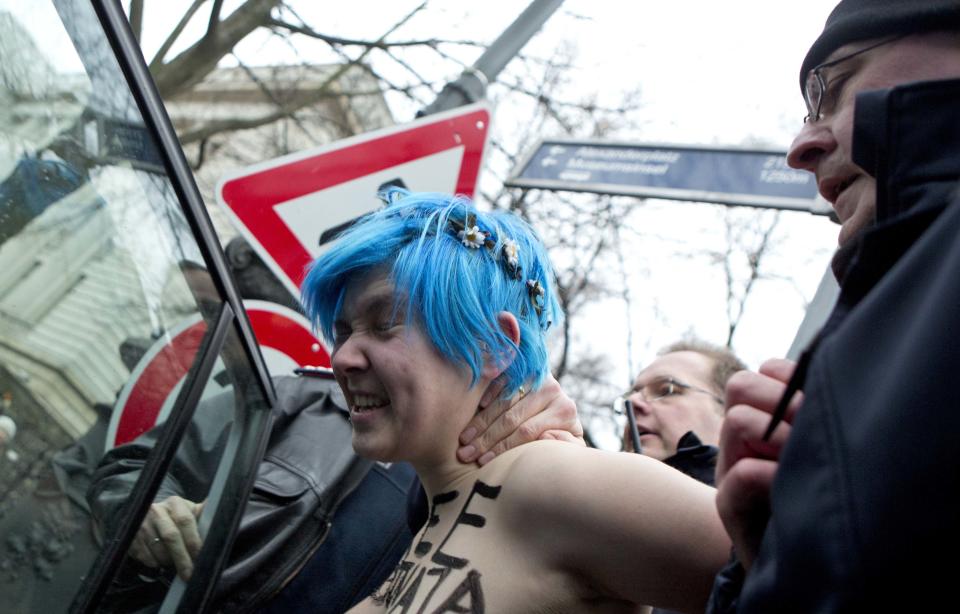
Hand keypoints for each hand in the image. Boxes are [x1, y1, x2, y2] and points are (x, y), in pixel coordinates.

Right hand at [129, 496, 204, 580]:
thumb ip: (205, 514)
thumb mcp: (190, 512)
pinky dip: (154, 563)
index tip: (200, 557)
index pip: (186, 521)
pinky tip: (160, 563)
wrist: (147, 515)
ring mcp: (141, 523)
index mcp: (175, 503)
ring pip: (157, 548)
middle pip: (171, 537)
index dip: (193, 541)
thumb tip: (226, 510)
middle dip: (182, 558)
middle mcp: (156, 510)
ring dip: (167, 562)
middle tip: (189, 574)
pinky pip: (144, 556)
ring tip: (174, 565)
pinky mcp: (130, 536)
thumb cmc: (176, 517)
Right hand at [457, 375, 582, 464]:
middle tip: (465, 454)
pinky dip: (487, 395)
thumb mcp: (569, 445)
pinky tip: (474, 411)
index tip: (483, 462)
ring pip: (503, 402)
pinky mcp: (523, 368)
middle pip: (512, 418)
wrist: (560, 408)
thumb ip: (566, 446)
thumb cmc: (559, 435)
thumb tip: (547, 437)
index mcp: (564, 411)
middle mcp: (552, 390)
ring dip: (480, 422)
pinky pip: (500, 381)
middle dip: (486, 439)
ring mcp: (536, 376)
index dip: (502, 448)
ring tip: (464, 440)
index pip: (526, 432)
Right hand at [715, 359, 801, 570]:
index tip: (815, 401)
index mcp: (763, 421)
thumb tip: (834, 377)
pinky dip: (770, 473)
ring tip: (801, 458)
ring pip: (739, 420)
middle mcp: (740, 441)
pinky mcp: (729, 506)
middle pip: (742, 385)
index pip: (765, 372)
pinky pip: (743, 472)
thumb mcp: (816, 452)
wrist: (799, 567)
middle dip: (780, 399)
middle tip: (808, 426)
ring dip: (778, 434)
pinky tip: (790, 485)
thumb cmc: (815, 504)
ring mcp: (730, 470)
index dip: (791, 377)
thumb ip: (816, 418)